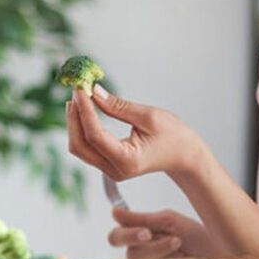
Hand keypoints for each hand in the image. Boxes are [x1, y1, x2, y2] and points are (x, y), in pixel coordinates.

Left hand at [66, 85, 208, 180]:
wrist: (184, 156)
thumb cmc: (173, 136)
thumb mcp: (148, 116)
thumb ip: (118, 106)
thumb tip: (94, 92)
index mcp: (127, 160)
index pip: (94, 135)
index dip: (83, 110)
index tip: (80, 89)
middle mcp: (115, 169)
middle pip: (79, 145)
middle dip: (74, 117)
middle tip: (76, 91)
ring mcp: (110, 170)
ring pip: (80, 148)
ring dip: (75, 122)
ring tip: (79, 98)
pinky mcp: (108, 164)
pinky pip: (87, 147)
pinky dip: (82, 128)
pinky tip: (84, 110)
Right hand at [109, 207, 222, 258]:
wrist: (218, 254)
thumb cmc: (197, 237)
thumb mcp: (169, 221)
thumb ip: (141, 218)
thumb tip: (115, 211)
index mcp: (141, 231)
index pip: (117, 232)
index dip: (125, 231)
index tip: (144, 230)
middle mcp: (140, 248)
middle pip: (119, 244)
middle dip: (133, 237)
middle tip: (149, 234)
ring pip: (134, 256)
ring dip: (157, 248)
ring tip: (177, 243)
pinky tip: (178, 255)